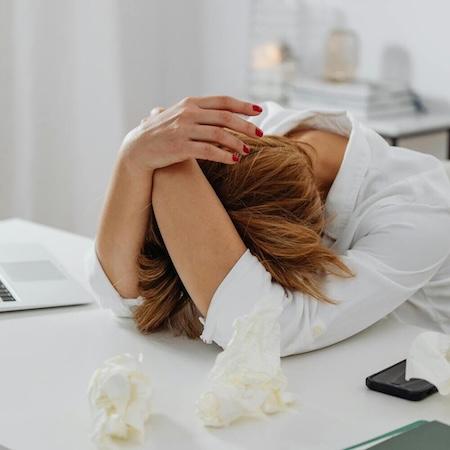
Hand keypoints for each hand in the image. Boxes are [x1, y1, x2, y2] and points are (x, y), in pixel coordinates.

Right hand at [119, 96, 263, 170]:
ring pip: (220, 134)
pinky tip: (234, 160)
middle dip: (246, 125)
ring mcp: (184, 130)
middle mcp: (188, 113)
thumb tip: (221, 113)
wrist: (138, 148)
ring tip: (248, 151)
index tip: (259, 111)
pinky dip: (225, 155)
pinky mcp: (180, 147)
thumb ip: (198, 113)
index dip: (243, 105)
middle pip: (226, 117)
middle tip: (260, 134)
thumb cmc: (162, 133)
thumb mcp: (179, 116)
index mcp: (191, 103)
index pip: (223, 101)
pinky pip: (209, 151)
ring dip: (237, 142)